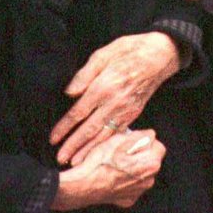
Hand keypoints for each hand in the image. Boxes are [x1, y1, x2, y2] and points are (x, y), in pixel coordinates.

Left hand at [50, 32, 179, 165]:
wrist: (158, 57)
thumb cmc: (128, 51)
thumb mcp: (102, 54)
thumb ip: (84, 75)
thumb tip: (69, 93)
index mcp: (103, 87)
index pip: (78, 112)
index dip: (65, 127)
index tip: (53, 138)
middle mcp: (114, 103)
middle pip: (89, 129)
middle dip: (74, 146)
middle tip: (60, 159)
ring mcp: (125, 111)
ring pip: (103, 136)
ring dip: (88, 150)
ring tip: (75, 161)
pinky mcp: (134, 114)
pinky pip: (117, 133)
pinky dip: (105, 145)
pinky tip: (97, 152)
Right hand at [52, 129, 164, 210]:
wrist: (85, 185)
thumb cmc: (101, 162)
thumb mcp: (119, 140)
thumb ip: (139, 136)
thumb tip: (150, 134)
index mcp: (150, 164)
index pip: (158, 146)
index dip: (145, 140)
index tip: (133, 139)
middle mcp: (149, 180)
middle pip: (150, 160)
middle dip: (140, 153)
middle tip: (121, 149)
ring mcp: (139, 191)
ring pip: (140, 173)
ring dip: (132, 166)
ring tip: (114, 161)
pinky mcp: (129, 198)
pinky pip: (131, 184)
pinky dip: (124, 178)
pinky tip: (112, 174)